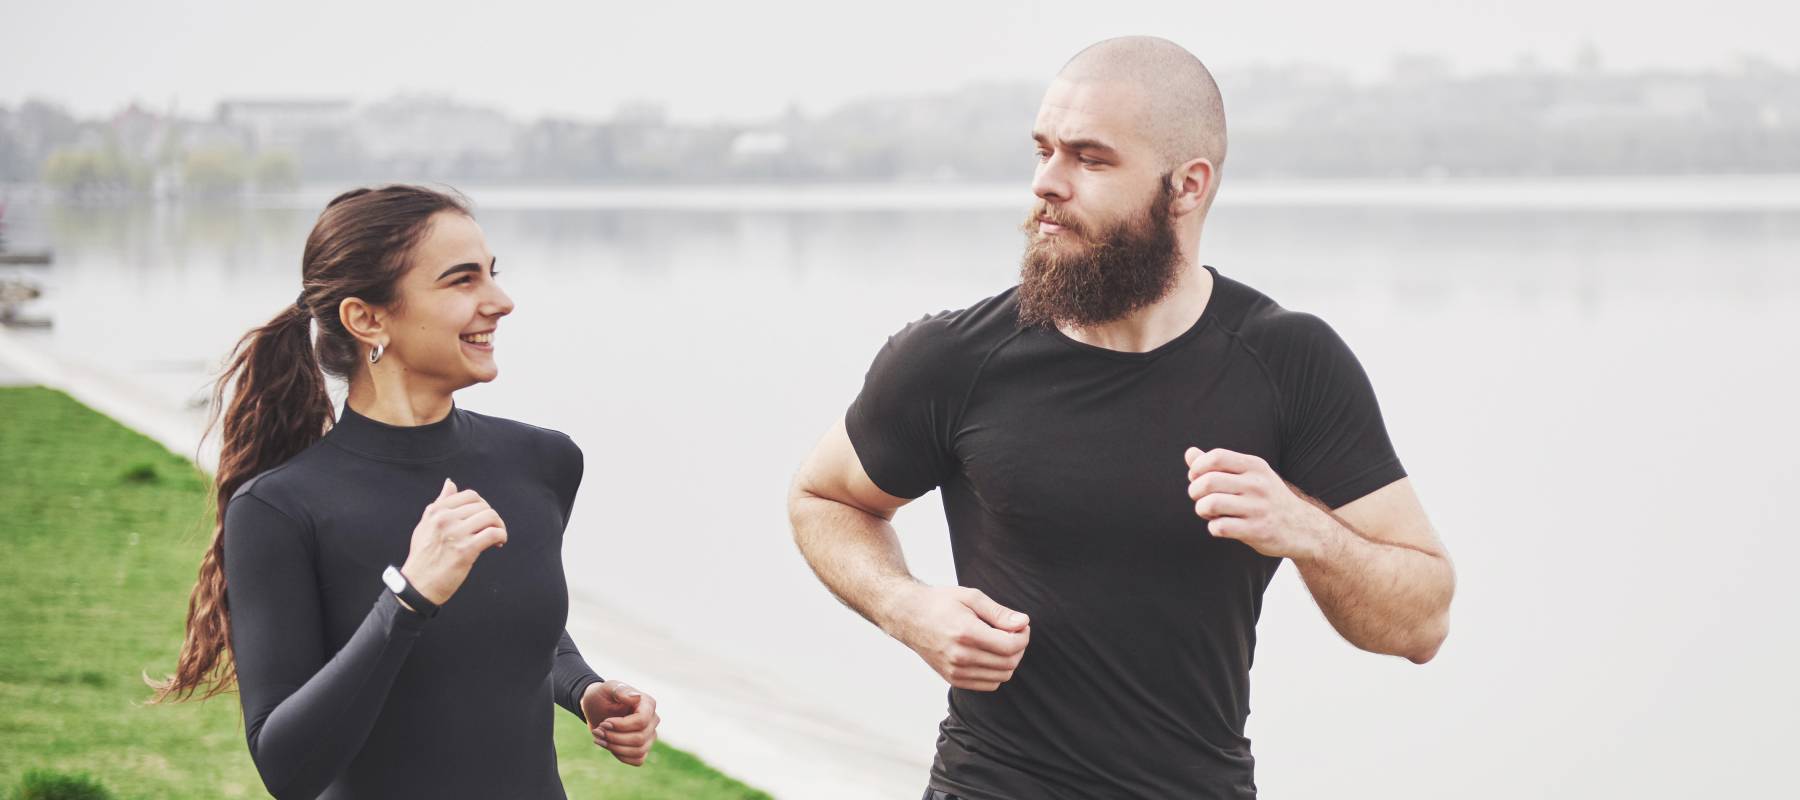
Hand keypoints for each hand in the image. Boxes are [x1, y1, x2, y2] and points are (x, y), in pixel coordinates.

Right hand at [399, 479, 507, 604]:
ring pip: (490, 517)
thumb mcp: (425, 525)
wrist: (417, 585)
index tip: (482, 518)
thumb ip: (440, 502)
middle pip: (482, 506)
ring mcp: (456, 534)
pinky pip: (493, 533)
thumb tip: (450, 482)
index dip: (482, 505)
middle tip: (492, 529)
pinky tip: (499, 543)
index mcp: (436, 511)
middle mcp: (445, 519)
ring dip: (499, 526)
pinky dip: (501, 536)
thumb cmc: (423, 556)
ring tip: (497, 537)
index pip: (470, 496)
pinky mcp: (465, 550)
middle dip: (492, 517)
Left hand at [580, 679, 658, 765]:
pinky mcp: (642, 748)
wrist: (596, 708)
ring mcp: (649, 736)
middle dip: (614, 737)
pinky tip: (607, 745)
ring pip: (638, 751)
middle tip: (598, 730)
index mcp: (648, 704)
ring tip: (599, 737)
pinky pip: (637, 760)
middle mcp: (652, 720)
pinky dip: (620, 755)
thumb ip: (620, 691)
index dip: (622, 726)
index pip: (641, 721)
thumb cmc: (602, 696)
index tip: (604, 723)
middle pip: (639, 738)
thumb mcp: (607, 689)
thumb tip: (636, 697)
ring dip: (615, 747)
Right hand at [884, 585, 1029, 691]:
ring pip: (1001, 676)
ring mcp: (955, 671)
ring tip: (1002, 642)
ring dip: (1010, 660)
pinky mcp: (953, 679)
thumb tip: (1023, 623)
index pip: (1010, 646)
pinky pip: (989, 684)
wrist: (908, 616)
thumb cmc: (940, 603)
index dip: (1023, 636)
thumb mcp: (971, 597)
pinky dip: (997, 672)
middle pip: (1008, 663)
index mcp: (965, 633)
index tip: (1021, 625)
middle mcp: (960, 656)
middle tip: (1014, 632)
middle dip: (1019, 647)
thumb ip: (999, 613)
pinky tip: (990, 654)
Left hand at [1185, 447, 1336, 560]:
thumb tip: (1189, 453)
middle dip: (1195, 491)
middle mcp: (1257, 484)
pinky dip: (1213, 528)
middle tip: (1200, 498)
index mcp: (1255, 466)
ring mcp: (1258, 508)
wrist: (1303, 527)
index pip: (1216, 457)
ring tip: (1210, 513)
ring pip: (1210, 504)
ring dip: (1202, 510)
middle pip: (1208, 481)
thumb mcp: (1250, 475)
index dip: (1197, 468)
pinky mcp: (1257, 530)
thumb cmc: (1267, 498)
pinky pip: (1220, 527)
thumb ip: (1219, 464)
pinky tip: (1221, 526)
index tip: (1196, 478)